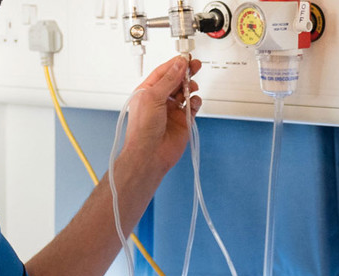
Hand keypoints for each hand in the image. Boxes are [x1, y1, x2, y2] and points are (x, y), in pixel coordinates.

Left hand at [121, 55, 203, 173]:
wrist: (150, 154)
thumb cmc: (142, 130)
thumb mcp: (153, 97)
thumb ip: (168, 80)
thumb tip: (178, 65)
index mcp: (147, 91)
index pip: (163, 72)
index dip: (175, 64)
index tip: (186, 58)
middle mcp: (159, 100)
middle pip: (176, 80)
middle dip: (186, 73)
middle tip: (195, 65)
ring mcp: (172, 110)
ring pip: (185, 92)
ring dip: (190, 87)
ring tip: (191, 87)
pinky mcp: (183, 120)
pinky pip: (192, 106)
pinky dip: (195, 102)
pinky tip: (193, 103)